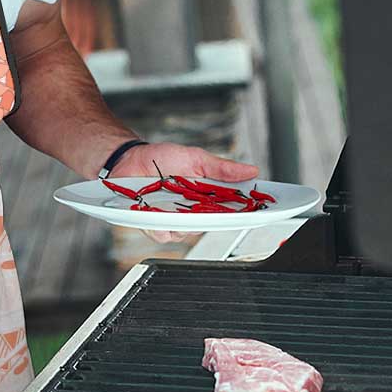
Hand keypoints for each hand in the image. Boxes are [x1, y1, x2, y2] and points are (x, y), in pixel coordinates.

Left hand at [112, 142, 259, 244]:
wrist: (129, 159)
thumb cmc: (161, 159)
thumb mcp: (195, 158)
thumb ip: (221, 168)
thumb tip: (251, 170)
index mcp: (206, 197)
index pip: (232, 209)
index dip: (247, 212)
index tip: (261, 210)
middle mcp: (192, 212)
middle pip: (212, 225)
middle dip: (216, 219)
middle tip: (217, 208)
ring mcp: (173, 220)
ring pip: (187, 232)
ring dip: (184, 221)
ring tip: (178, 205)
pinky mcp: (153, 225)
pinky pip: (163, 233)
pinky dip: (161, 225)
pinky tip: (158, 214)